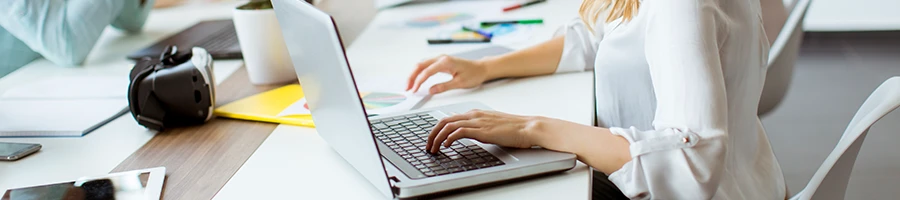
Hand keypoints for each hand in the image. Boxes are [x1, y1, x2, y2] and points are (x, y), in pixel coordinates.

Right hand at [406, 55, 489, 94]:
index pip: (427, 71)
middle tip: (407, 88)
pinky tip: (417, 80)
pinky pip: (426, 66)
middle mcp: (441, 58)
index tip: (414, 90)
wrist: (481, 68)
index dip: (418, 82)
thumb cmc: (473, 74)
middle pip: (420, 65)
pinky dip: (419, 72)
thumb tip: (430, 91)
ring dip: (414, 74)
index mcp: (445, 62)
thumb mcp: (459, 83)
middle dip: (412, 77)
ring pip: (422, 65)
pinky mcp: (441, 62)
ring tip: (410, 86)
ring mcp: (440, 59)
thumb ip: (444, 87)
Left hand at [425, 110, 542, 153]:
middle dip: (432, 133)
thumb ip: (478, 128)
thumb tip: (468, 135)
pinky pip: (459, 132)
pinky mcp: (481, 130)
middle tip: (428, 145)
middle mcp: (474, 115)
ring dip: (437, 138)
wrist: (528, 127)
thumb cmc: (513, 129)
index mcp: (475, 113)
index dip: (437, 129)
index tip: (432, 139)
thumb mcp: (491, 126)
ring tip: (433, 148)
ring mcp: (477, 121)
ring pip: (448, 126)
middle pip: (444, 120)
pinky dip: (449, 138)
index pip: (449, 118)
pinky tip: (446, 146)